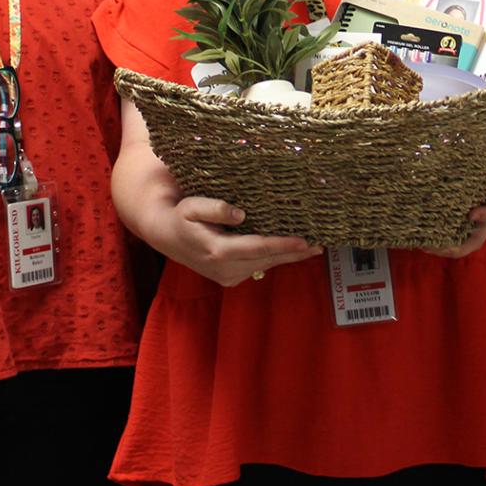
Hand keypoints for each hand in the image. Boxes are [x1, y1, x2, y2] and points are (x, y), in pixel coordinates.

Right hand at [160, 197, 318, 286]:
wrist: (165, 235)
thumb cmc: (181, 215)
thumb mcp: (192, 206)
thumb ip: (215, 209)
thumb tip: (241, 214)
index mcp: (218, 251)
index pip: (258, 248)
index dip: (283, 244)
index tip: (305, 241)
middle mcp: (225, 269)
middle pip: (267, 259)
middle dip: (294, 252)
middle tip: (320, 243)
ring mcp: (228, 277)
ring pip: (265, 265)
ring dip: (288, 257)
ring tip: (313, 247)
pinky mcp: (230, 278)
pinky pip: (259, 267)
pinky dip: (275, 258)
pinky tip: (291, 250)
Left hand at [423, 139, 485, 259]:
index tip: (472, 215)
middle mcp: (485, 215)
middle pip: (475, 239)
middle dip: (458, 247)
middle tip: (438, 248)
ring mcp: (471, 219)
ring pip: (460, 242)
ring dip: (442, 247)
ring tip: (422, 246)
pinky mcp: (457, 216)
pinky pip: (448, 232)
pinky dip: (435, 238)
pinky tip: (418, 237)